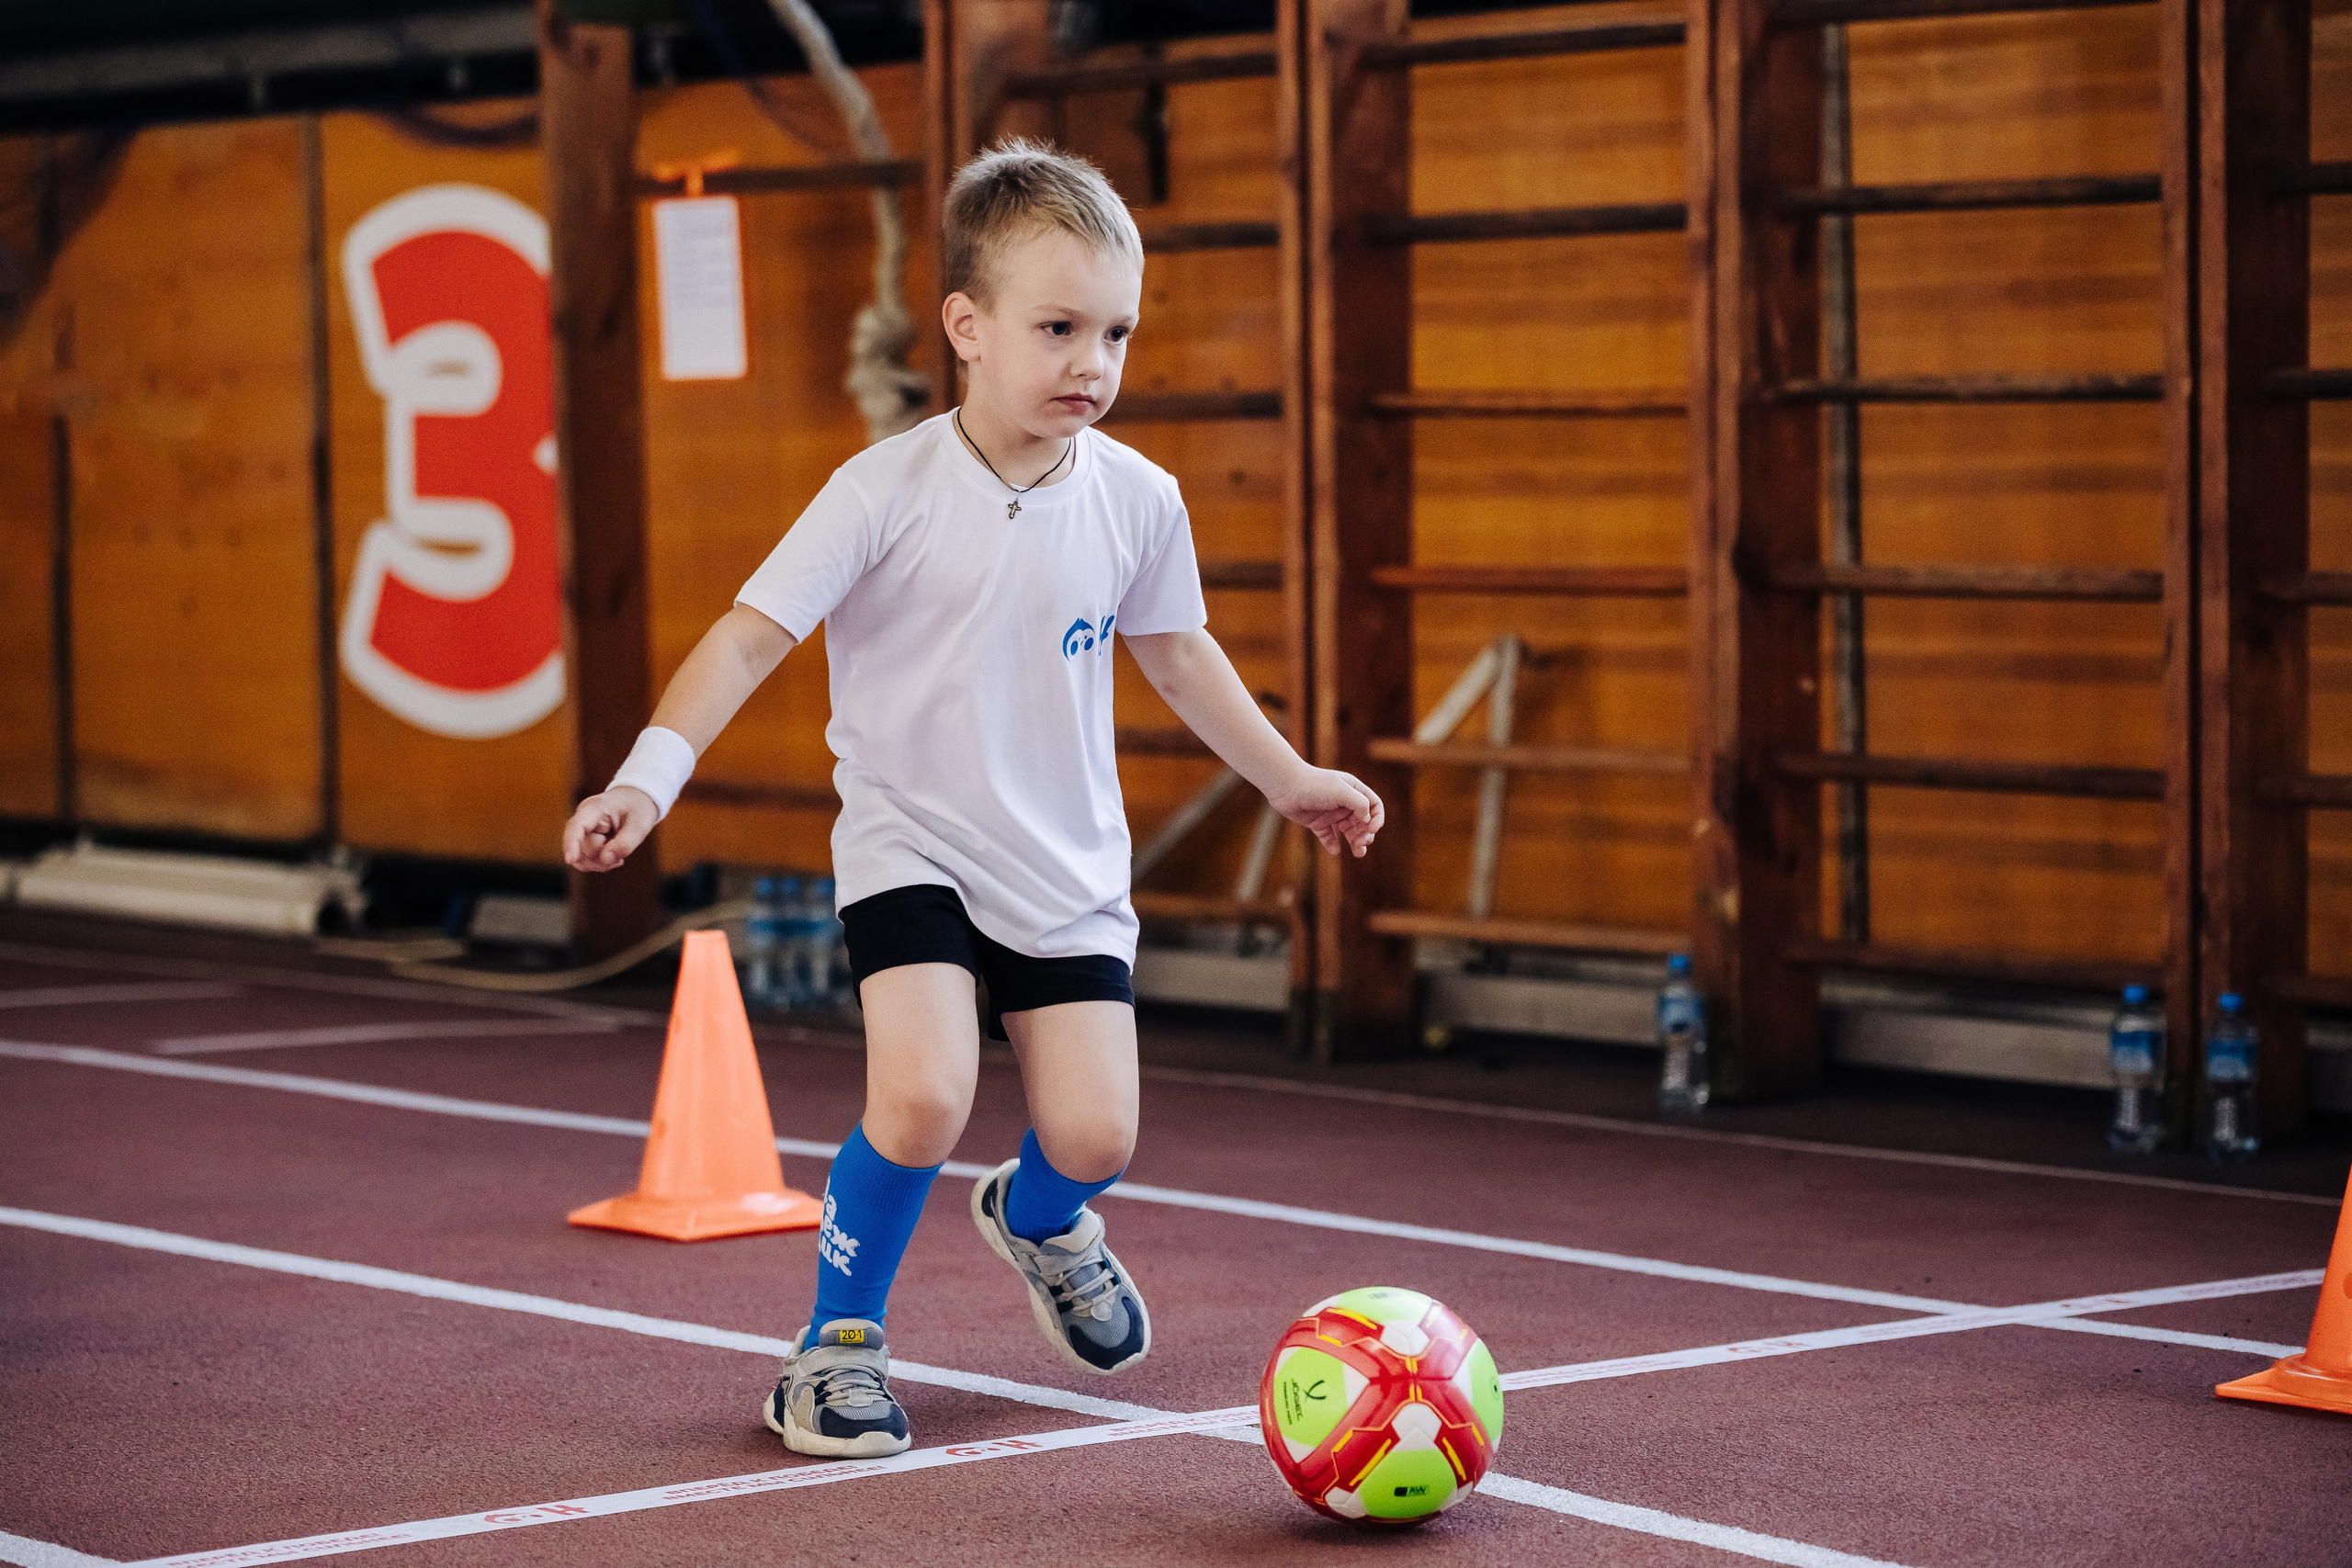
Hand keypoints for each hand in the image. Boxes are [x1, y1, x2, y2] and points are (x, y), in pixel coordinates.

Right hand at [563, 787, 657, 871]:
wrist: (636, 799)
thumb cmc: (638, 808)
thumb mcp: (641, 824)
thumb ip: (625, 843)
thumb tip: (605, 859)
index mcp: (595, 807)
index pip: (577, 825)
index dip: (572, 843)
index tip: (570, 860)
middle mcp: (583, 818)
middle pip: (583, 849)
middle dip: (601, 860)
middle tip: (621, 859)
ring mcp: (582, 830)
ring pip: (582, 858)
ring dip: (601, 864)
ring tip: (619, 858)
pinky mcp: (584, 840)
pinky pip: (585, 860)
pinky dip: (600, 863)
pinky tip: (613, 858)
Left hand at [1268, 767, 1382, 857]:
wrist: (1285, 786)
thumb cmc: (1314, 785)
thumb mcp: (1341, 791)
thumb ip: (1359, 803)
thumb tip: (1367, 820)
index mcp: (1353, 790)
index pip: (1374, 806)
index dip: (1377, 818)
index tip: (1371, 829)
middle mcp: (1344, 802)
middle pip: (1363, 822)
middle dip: (1366, 834)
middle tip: (1361, 843)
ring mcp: (1331, 813)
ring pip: (1349, 832)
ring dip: (1355, 842)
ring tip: (1358, 853)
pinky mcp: (1318, 823)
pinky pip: (1330, 837)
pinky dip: (1333, 845)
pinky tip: (1334, 850)